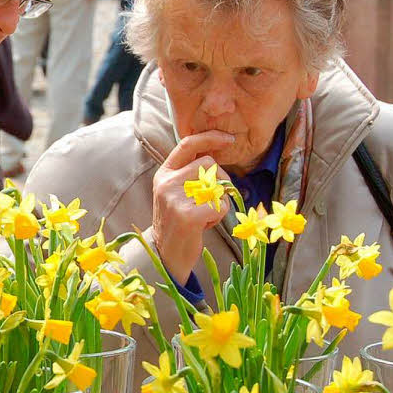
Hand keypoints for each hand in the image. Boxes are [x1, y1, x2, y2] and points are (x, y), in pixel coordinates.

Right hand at [150, 131, 234, 286]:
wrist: (166, 255)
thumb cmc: (178, 223)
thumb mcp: (176, 193)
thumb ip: (190, 174)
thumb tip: (217, 156)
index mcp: (164, 174)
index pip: (187, 144)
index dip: (210, 137)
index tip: (228, 139)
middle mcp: (166, 183)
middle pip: (209, 164)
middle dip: (220, 181)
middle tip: (210, 201)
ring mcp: (175, 198)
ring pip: (217, 185)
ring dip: (218, 201)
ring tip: (203, 215)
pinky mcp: (187, 215)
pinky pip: (220, 205)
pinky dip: (219, 216)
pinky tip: (204, 225)